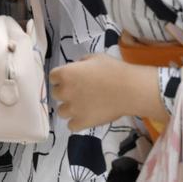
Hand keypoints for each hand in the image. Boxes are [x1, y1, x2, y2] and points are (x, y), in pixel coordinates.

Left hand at [50, 54, 165, 130]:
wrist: (129, 90)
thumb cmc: (113, 70)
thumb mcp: (95, 58)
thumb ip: (81, 63)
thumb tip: (77, 68)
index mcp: (66, 73)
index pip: (53, 77)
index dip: (61, 78)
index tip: (70, 79)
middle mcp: (65, 91)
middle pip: (56, 94)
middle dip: (65, 93)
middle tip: (78, 92)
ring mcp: (72, 109)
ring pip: (61, 111)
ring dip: (69, 108)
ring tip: (82, 106)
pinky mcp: (81, 123)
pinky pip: (71, 126)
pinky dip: (76, 122)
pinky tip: (85, 117)